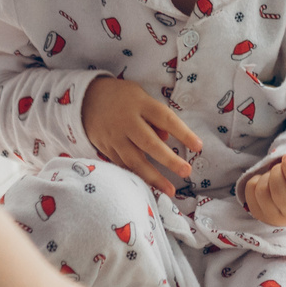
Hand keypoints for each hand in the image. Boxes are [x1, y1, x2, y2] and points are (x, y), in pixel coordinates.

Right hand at [83, 76, 203, 194]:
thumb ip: (155, 117)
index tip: (199, 146)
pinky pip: (122, 165)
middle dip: (168, 159)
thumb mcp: (141, 96)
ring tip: (170, 190)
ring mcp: (114, 137)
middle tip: (186, 172)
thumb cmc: (123, 97)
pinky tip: (149, 187)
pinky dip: (136, 176)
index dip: (183, 133)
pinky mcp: (105, 149)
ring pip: (134, 160)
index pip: (165, 118)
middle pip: (149, 143)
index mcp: (140, 104)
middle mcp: (126, 121)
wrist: (86, 99)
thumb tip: (166, 139)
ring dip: (153, 177)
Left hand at [240, 153, 285, 226]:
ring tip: (275, 174)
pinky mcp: (261, 215)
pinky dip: (256, 180)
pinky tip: (267, 182)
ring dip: (267, 176)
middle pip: (278, 191)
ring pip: (262, 192)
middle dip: (277, 170)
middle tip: (282, 166)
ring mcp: (277, 219)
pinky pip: (250, 192)